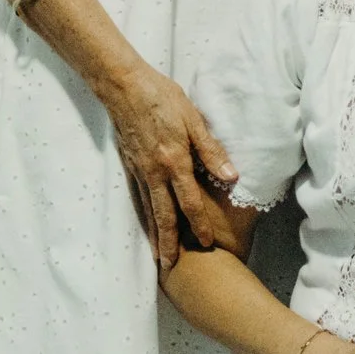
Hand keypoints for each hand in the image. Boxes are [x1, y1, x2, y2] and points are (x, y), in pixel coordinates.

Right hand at [95, 61, 236, 270]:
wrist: (123, 85)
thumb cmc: (162, 97)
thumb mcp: (193, 119)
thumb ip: (211, 150)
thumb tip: (231, 176)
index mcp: (174, 161)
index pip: (189, 201)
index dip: (199, 224)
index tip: (207, 243)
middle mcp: (155, 172)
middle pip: (164, 215)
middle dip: (170, 243)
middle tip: (173, 268)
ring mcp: (139, 170)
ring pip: (149, 210)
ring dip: (155, 235)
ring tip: (158, 257)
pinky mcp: (130, 165)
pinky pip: (138, 197)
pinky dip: (144, 216)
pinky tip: (147, 224)